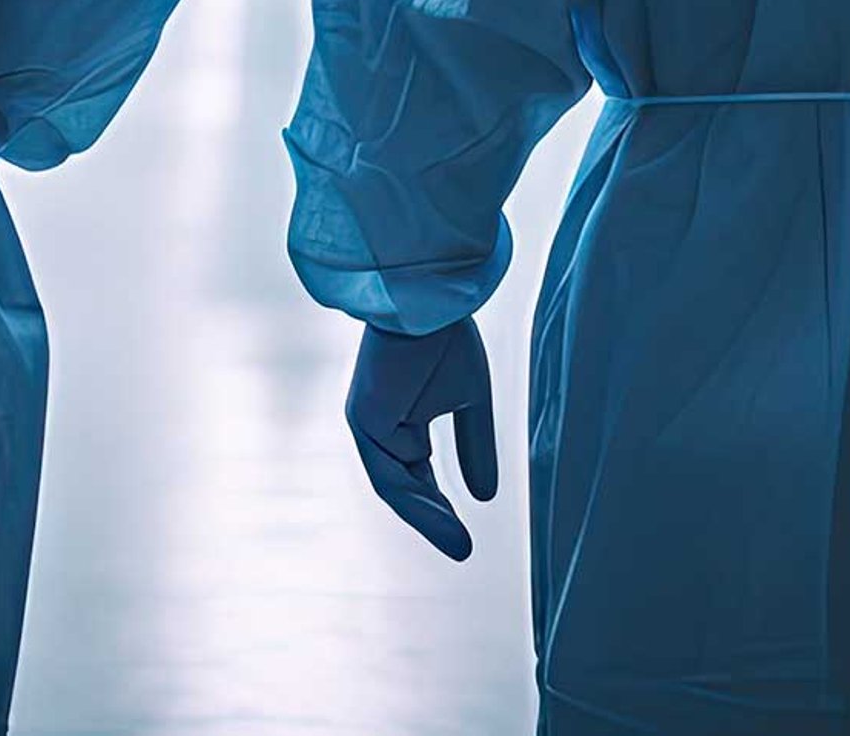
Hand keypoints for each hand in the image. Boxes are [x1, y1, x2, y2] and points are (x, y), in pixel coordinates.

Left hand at [344, 317, 498, 560]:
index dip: (440, 505)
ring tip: (459, 545)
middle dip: (435, 519)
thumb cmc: (448, 338)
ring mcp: (368, 425)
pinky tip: (444, 518)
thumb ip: (474, 447)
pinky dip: (416, 500)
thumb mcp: (470, 402)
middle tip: (462, 548)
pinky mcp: (364, 420)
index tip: (464, 535)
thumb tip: (485, 497)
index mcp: (401, 420)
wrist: (431, 300)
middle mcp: (380, 426)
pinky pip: (389, 472)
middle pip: (407, 486)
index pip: (419, 475)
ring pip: (397, 486)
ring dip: (428, 518)